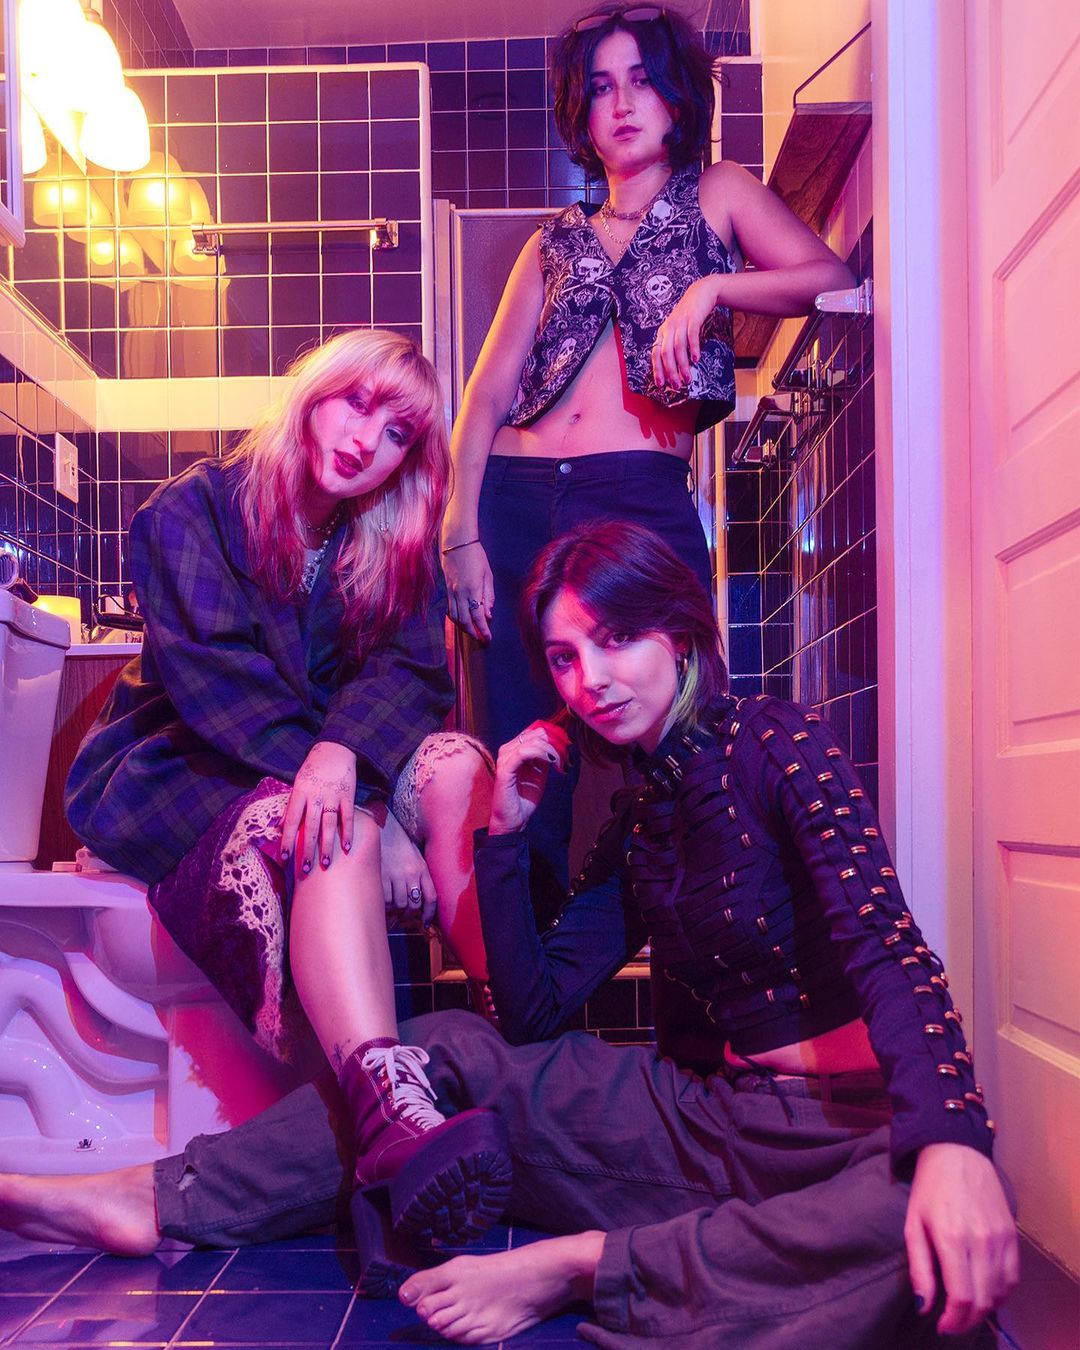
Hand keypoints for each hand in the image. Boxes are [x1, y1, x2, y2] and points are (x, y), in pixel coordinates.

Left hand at [280, 740, 356, 877]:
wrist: (335, 749)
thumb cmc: (313, 769)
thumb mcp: (298, 783)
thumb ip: (292, 805)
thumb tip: (281, 826)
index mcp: (300, 793)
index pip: (291, 821)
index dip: (287, 840)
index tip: (284, 858)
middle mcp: (315, 797)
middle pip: (310, 828)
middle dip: (307, 850)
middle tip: (305, 869)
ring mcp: (333, 797)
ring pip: (328, 825)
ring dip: (327, 846)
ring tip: (326, 865)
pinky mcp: (347, 795)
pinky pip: (348, 817)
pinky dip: (348, 832)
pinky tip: (347, 847)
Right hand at [380, 809, 436, 925]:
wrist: (380, 827)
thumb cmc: (397, 842)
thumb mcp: (414, 855)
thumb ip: (418, 875)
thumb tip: (417, 898)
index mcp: (421, 868)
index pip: (431, 897)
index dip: (430, 914)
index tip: (426, 923)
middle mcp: (410, 873)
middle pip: (414, 905)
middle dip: (409, 914)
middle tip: (404, 916)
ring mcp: (395, 875)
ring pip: (399, 904)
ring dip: (395, 910)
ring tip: (392, 907)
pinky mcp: (380, 876)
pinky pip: (385, 899)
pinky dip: (384, 904)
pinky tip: (382, 899)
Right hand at [444, 539, 493, 641]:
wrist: (456, 543)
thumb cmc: (476, 557)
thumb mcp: (487, 575)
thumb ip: (488, 596)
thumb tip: (488, 614)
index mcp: (472, 590)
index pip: (477, 616)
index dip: (483, 630)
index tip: (488, 639)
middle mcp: (460, 594)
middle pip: (464, 621)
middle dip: (473, 633)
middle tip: (481, 639)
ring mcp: (451, 592)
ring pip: (455, 617)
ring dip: (463, 627)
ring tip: (473, 632)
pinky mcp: (447, 590)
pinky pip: (450, 609)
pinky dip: (456, 618)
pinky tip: (463, 620)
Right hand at [490, 720, 570, 834]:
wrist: (514, 820)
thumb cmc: (525, 798)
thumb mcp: (540, 772)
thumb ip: (545, 756)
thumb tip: (558, 743)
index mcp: (515, 749)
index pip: (536, 730)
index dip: (554, 734)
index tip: (568, 746)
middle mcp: (507, 750)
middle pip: (536, 733)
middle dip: (556, 742)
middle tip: (567, 756)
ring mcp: (505, 758)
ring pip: (532, 741)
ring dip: (552, 750)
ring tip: (562, 763)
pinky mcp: (504, 769)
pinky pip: (524, 752)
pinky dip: (542, 754)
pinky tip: (553, 762)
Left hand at [651, 275, 723, 391]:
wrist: (701, 293)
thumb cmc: (689, 315)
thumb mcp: (677, 329)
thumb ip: (674, 345)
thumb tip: (675, 368)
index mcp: (663, 333)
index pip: (656, 354)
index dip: (657, 370)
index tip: (661, 384)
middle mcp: (669, 328)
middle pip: (666, 353)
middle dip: (670, 371)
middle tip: (676, 385)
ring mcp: (680, 322)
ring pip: (678, 347)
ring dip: (682, 365)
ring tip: (687, 378)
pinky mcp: (693, 318)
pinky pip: (691, 335)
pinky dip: (693, 348)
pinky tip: (696, 359)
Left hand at [905, 1143, 1018, 1335]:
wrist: (957, 1153)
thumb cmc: (929, 1189)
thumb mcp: (913, 1225)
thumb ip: (919, 1268)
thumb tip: (923, 1306)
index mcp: (951, 1239)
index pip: (962, 1297)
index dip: (953, 1321)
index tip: (942, 1325)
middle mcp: (981, 1241)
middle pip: (982, 1300)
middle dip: (967, 1320)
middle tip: (952, 1323)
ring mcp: (1000, 1238)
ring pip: (1000, 1292)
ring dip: (984, 1309)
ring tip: (966, 1310)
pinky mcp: (1012, 1235)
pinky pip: (1013, 1277)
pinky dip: (1001, 1293)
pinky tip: (986, 1292)